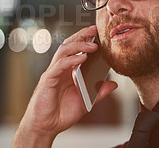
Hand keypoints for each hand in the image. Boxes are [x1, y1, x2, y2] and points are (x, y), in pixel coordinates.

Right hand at [13, 25, 117, 147]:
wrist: (45, 127)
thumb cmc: (61, 114)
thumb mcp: (86, 101)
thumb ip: (98, 92)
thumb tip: (113, 84)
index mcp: (68, 71)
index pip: (76, 50)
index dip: (85, 39)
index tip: (99, 34)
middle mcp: (60, 69)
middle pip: (69, 45)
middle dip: (82, 36)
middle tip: (95, 30)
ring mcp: (53, 73)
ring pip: (64, 51)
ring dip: (78, 46)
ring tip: (93, 45)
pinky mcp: (48, 80)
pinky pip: (59, 66)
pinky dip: (71, 60)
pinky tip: (82, 58)